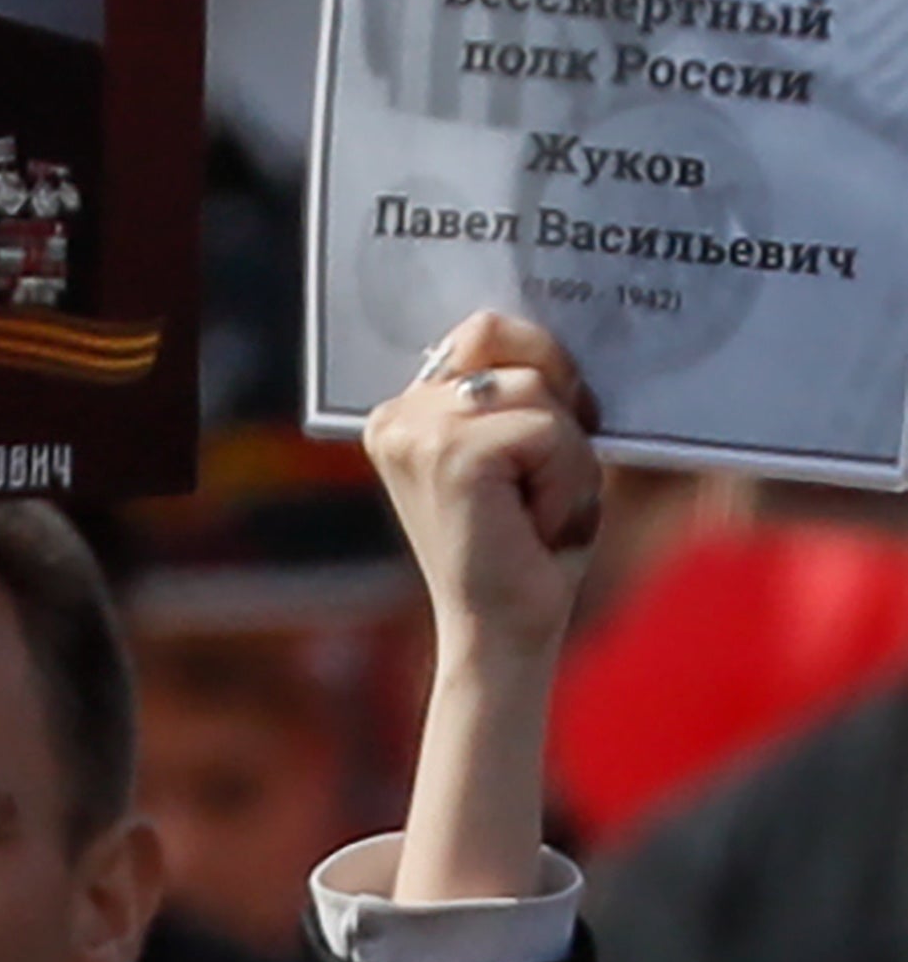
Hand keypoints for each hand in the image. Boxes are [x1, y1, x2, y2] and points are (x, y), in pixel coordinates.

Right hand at [366, 315, 601, 903]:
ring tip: (535, 510)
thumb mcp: (518, 450)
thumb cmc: (523, 546)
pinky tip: (536, 524)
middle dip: (553, 409)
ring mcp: (416, 434)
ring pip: (538, 390)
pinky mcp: (451, 456)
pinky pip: (548, 430)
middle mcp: (395, 417)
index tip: (542, 440)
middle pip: (511, 346)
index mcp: (401, 414)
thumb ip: (513, 391)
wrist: (503, 633)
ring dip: (564, 454)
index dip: (540, 369)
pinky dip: (565, 480)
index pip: (485, 329)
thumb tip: (546, 337)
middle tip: (538, 483)